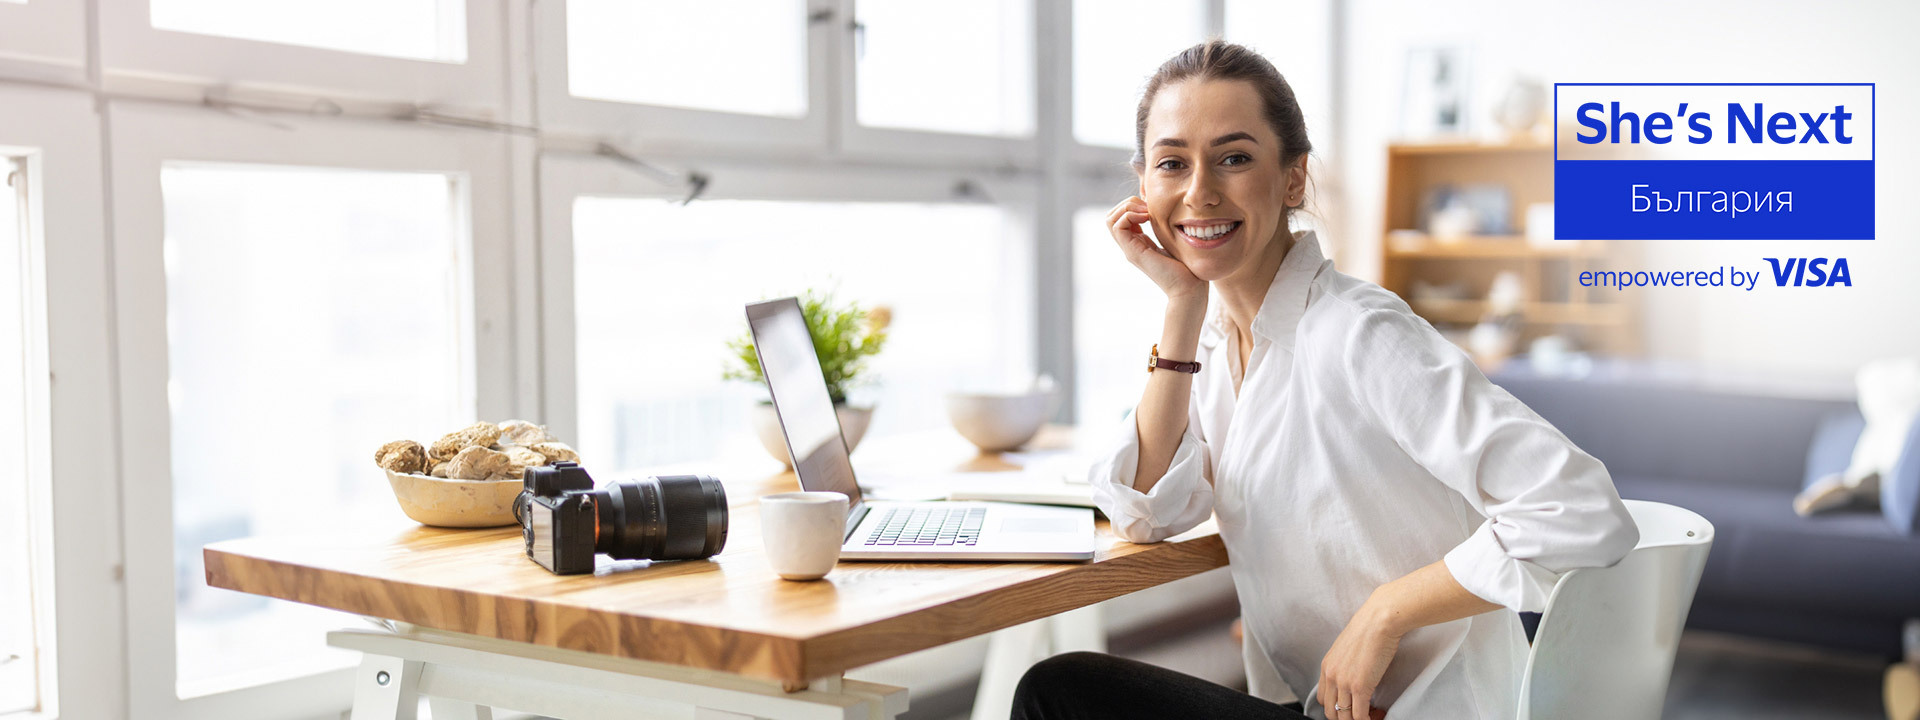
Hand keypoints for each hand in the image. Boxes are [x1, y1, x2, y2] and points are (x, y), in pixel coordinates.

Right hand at [1106, 195, 1203, 300]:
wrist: (1189, 288)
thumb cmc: (1188, 267)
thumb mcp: (1174, 240)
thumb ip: (1166, 228)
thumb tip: (1165, 212)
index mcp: (1139, 242)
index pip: (1121, 217)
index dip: (1133, 204)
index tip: (1152, 207)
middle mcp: (1131, 245)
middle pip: (1112, 216)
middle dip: (1128, 203)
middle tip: (1148, 207)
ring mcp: (1130, 249)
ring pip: (1111, 219)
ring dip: (1127, 207)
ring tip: (1146, 212)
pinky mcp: (1133, 252)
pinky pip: (1117, 226)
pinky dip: (1130, 215)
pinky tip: (1147, 218)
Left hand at [1319, 601, 1400, 719]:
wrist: (1379, 621)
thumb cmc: (1369, 629)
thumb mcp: (1348, 647)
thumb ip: (1346, 663)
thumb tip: (1357, 674)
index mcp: (1326, 666)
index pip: (1324, 698)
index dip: (1337, 708)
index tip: (1351, 708)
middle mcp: (1331, 676)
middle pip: (1330, 711)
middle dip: (1345, 718)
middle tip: (1363, 714)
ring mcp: (1344, 683)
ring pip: (1344, 717)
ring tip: (1374, 716)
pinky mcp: (1359, 687)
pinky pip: (1359, 715)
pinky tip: (1378, 715)